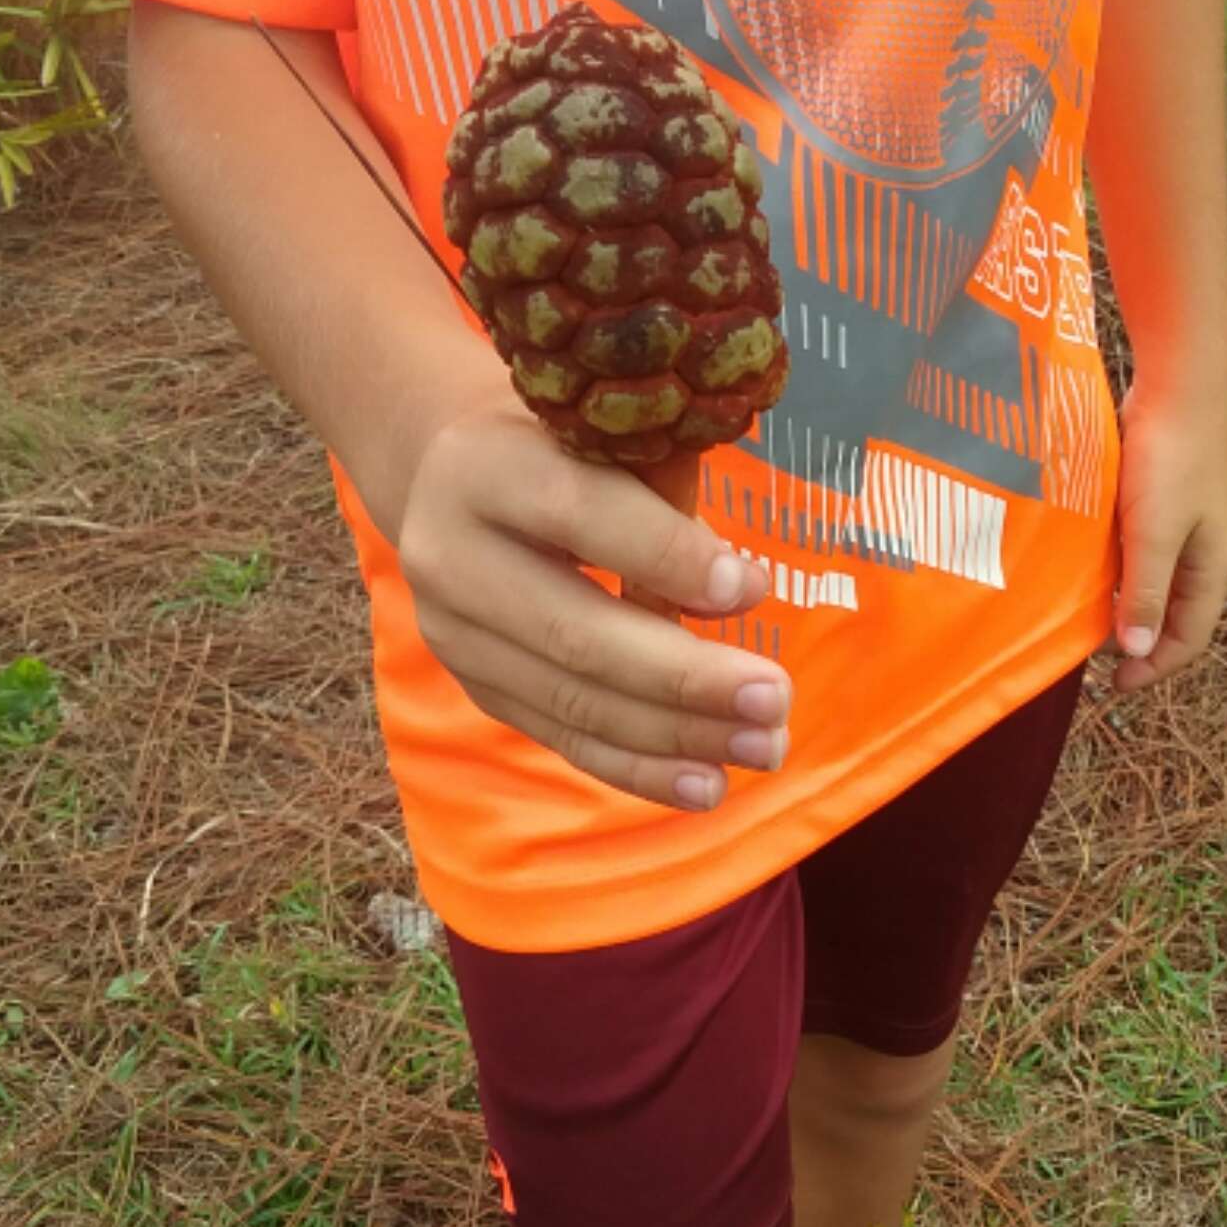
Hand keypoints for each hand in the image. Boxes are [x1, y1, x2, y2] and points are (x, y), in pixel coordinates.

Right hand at [396, 400, 790, 809]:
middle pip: (575, 634)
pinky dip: (640, 769)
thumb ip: (664, 500)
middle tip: (774, 698)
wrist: (452, 480)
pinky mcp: (479, 689)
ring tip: (763, 745)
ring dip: (678, 735)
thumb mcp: (604, 442)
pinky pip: (566, 739)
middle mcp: (451, 558)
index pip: (579, 516)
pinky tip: (708, 784)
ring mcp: (456, 637)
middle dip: (686, 677)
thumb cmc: (562, 450)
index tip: (753, 590)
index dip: (667, 557)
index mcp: (484, 469)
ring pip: (575, 701)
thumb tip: (742, 590)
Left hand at [1112, 384, 1226, 692]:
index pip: (1187, 638)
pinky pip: (1138, 555)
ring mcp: (1182, 529)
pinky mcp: (1159, 504)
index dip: (1153, 667)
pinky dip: (1115, 574)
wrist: (1176, 386)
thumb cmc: (1169, 461)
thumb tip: (1135, 651)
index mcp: (1212, 569)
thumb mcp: (1153, 534)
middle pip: (1171, 617)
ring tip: (1083, 622)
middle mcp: (1202, 555)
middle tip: (1092, 660)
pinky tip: (1085, 575)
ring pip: (1151, 586)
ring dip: (1122, 608)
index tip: (1113, 686)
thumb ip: (1143, 592)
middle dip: (1137, 643)